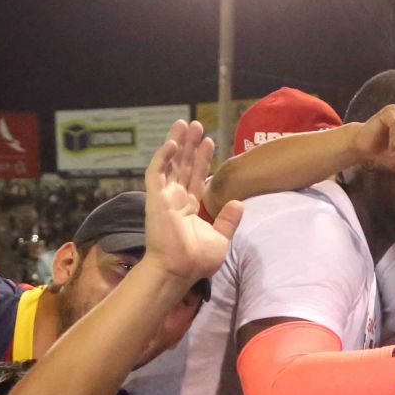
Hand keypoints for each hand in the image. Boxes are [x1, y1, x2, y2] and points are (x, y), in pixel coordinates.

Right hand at [144, 120, 241, 289]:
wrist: (181, 270)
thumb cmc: (197, 260)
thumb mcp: (220, 238)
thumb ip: (228, 220)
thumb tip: (238, 203)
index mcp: (189, 207)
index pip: (196, 176)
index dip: (202, 158)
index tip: (210, 141)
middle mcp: (176, 199)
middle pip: (183, 164)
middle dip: (190, 144)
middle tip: (196, 125)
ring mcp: (164, 197)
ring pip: (170, 163)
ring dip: (177, 143)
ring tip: (184, 124)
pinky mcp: (155, 198)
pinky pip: (157, 173)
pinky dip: (163, 157)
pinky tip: (173, 143)